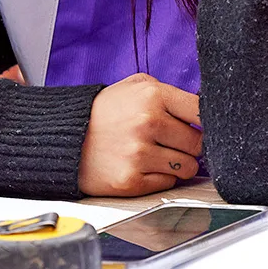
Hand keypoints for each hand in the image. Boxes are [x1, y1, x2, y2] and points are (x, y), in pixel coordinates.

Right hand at [78, 73, 202, 196]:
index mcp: (153, 96)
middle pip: (199, 143)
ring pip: (188, 166)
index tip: (198, 126)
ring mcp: (139, 153)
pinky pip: (168, 183)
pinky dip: (162, 178)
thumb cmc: (104, 112)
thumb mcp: (135, 86)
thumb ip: (169, 91)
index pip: (201, 111)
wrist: (63, 139)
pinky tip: (145, 166)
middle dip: (191, 145)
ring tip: (159, 155)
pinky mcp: (130, 180)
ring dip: (179, 163)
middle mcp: (148, 123)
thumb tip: (203, 105)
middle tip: (174, 142)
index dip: (204, 121)